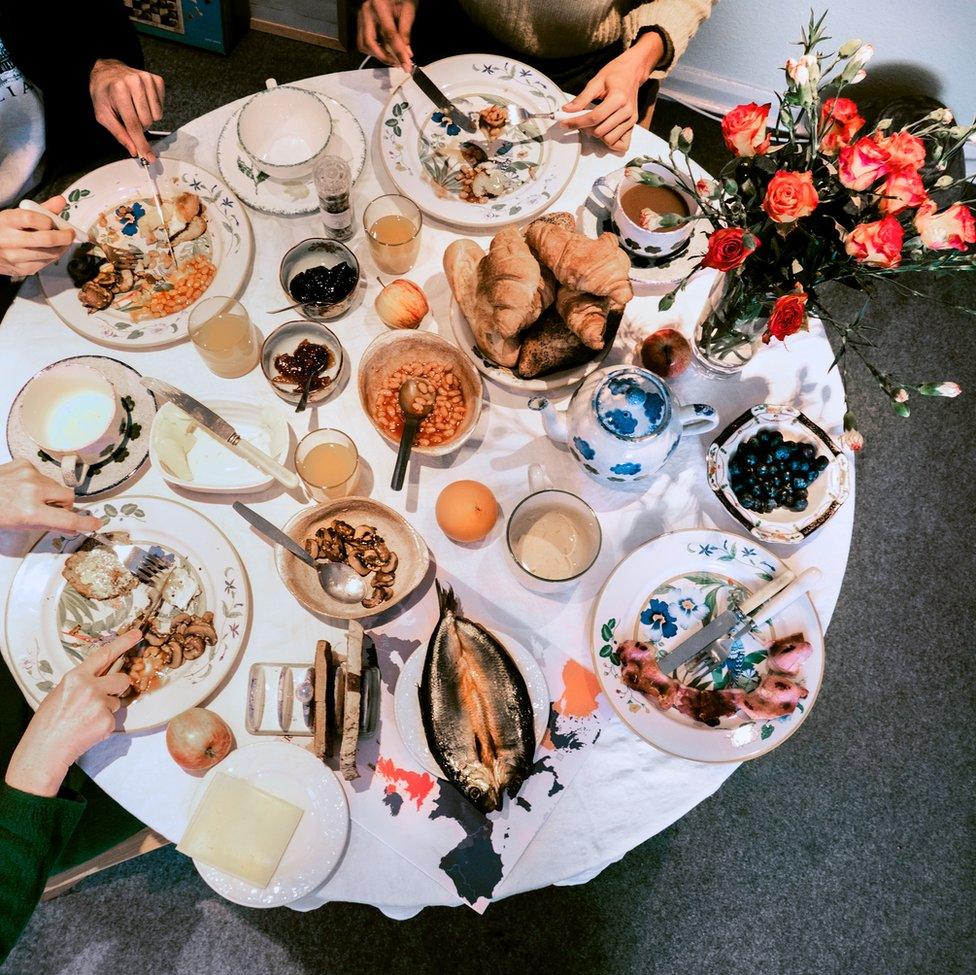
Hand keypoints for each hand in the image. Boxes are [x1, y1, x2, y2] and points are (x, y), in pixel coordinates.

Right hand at [0, 198, 72, 276]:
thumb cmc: (5, 229)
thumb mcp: (16, 215)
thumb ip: (40, 209)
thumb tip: (61, 201)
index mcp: (5, 221)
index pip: (31, 218)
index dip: (49, 220)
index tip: (57, 222)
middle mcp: (7, 240)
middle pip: (46, 239)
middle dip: (65, 237)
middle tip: (70, 233)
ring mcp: (14, 257)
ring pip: (50, 253)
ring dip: (62, 247)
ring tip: (62, 241)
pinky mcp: (21, 270)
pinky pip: (46, 263)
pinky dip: (54, 255)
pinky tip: (52, 249)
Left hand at [0, 460, 102, 533]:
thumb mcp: (17, 526)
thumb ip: (45, 525)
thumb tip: (69, 526)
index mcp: (30, 513)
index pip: (69, 520)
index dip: (86, 523)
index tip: (97, 524)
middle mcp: (33, 491)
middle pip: (68, 497)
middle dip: (62, 504)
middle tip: (46, 510)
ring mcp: (29, 474)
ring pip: (55, 485)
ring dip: (47, 492)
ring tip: (26, 497)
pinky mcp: (24, 463)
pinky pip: (41, 474)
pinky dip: (35, 481)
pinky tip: (19, 485)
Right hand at [5, 630, 140, 796]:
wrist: (45, 750)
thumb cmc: (49, 723)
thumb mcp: (60, 693)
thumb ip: (82, 683)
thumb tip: (101, 679)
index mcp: (76, 677)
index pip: (104, 655)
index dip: (123, 643)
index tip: (137, 634)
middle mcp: (90, 687)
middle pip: (122, 679)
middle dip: (119, 687)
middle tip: (103, 699)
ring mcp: (99, 704)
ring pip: (116, 702)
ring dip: (106, 710)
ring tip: (84, 720)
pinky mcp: (106, 721)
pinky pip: (113, 720)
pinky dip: (103, 726)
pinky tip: (87, 731)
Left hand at [89, 59, 164, 160]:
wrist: (107, 71)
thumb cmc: (103, 93)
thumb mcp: (103, 114)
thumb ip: (119, 133)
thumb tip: (134, 150)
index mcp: (119, 90)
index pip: (134, 124)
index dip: (141, 143)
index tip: (149, 157)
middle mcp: (134, 82)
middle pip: (147, 121)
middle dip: (139, 126)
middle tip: (129, 117)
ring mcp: (147, 79)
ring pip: (157, 116)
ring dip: (147, 117)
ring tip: (135, 108)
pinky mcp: (156, 80)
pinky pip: (162, 106)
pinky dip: (153, 108)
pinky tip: (143, 101)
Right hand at [357, 0, 416, 70]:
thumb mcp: (408, 9)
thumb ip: (406, 31)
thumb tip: (407, 54)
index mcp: (379, 5)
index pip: (389, 34)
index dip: (399, 52)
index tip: (407, 66)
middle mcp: (366, 11)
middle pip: (370, 42)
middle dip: (384, 57)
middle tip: (398, 64)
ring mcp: (360, 17)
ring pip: (363, 44)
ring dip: (378, 55)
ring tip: (393, 58)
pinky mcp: (360, 22)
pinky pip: (363, 41)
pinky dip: (373, 50)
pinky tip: (385, 51)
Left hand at [561, 33, 663, 151]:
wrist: (633, 71)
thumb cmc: (615, 74)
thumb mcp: (596, 81)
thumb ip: (582, 98)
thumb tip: (567, 110)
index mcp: (618, 98)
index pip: (594, 118)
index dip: (576, 122)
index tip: (565, 123)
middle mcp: (627, 111)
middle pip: (600, 131)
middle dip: (586, 128)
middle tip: (581, 120)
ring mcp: (631, 119)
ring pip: (608, 139)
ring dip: (597, 134)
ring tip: (594, 123)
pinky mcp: (633, 124)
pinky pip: (620, 144)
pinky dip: (610, 141)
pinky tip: (605, 130)